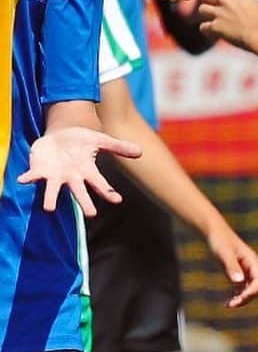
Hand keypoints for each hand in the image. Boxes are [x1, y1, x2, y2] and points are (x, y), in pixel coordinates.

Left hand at [20, 128, 141, 217]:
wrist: (59, 137)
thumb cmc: (81, 141)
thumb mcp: (100, 140)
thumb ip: (118, 147)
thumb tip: (141, 151)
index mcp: (87, 172)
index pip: (100, 184)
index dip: (108, 192)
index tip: (117, 200)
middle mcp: (72, 178)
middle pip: (80, 193)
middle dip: (85, 203)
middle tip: (91, 214)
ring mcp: (55, 176)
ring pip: (54, 191)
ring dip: (51, 199)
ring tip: (49, 209)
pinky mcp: (40, 171)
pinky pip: (33, 176)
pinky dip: (28, 178)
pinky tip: (23, 180)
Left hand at [198, 0, 257, 51]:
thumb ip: (255, 2)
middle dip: (206, 1)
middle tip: (208, 7)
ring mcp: (219, 12)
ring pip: (201, 9)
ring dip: (204, 16)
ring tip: (208, 21)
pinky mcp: (215, 26)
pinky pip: (203, 27)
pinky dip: (206, 31)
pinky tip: (211, 34)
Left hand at [206, 219, 257, 307]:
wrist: (213, 232)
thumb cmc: (219, 240)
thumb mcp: (224, 253)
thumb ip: (232, 267)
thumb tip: (238, 282)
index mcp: (253, 262)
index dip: (253, 291)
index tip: (241, 298)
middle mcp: (251, 268)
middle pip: (255, 288)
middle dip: (246, 298)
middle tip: (232, 304)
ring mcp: (245, 271)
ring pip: (248, 290)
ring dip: (241, 299)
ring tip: (228, 305)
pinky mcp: (237, 274)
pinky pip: (241, 289)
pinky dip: (236, 296)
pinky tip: (227, 302)